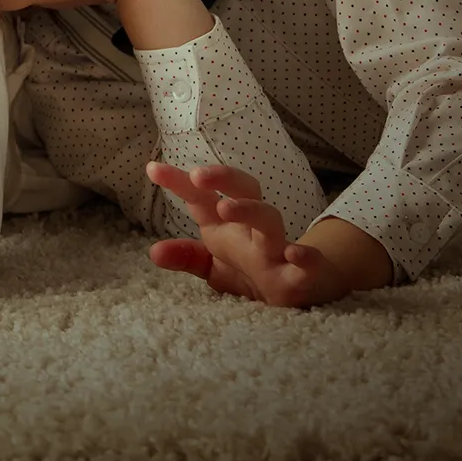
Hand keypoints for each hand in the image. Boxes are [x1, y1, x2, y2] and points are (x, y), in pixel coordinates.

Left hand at [145, 162, 358, 307]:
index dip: (179, 182)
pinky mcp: (300, 275)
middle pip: (245, 190)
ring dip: (249, 210)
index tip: (152, 169)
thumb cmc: (256, 272)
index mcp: (229, 225)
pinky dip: (305, 257)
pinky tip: (294, 253)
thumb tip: (154, 252)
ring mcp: (278, 249)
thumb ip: (187, 257)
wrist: (307, 290)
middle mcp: (253, 230)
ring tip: (225, 208)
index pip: (202, 197)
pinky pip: (308, 262)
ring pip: (270, 219)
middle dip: (223, 178)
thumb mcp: (215, 267)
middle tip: (197, 175)